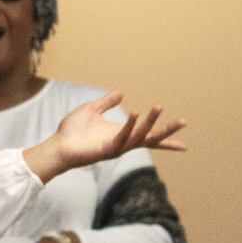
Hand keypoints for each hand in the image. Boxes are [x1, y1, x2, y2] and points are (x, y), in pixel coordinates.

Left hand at [21, 91, 185, 182]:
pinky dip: (130, 126)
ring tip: (158, 107)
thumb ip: (106, 103)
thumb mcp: (92, 110)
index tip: (184, 145)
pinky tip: (135, 113)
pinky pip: (121, 137)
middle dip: (166, 131)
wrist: (57, 145)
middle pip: (150, 139)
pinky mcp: (105, 150)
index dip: (165, 140)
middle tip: (183, 121)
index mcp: (121, 134)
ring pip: (139, 136)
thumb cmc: (72, 131)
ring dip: (150, 122)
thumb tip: (120, 93)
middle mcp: (122, 143)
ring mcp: (115, 148)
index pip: (148, 137)